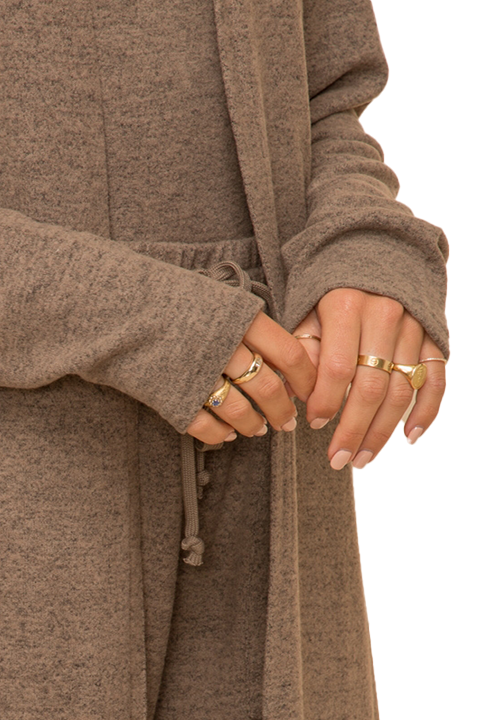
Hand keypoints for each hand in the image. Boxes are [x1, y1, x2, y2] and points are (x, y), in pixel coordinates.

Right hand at [184, 312, 316, 443]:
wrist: (121, 310)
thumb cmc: (174, 303)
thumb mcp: (219, 301)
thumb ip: (250, 325)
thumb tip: (286, 357)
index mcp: (240, 320)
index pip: (291, 354)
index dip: (306, 379)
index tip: (311, 392)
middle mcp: (224, 347)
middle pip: (269, 389)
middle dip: (283, 411)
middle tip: (288, 422)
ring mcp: (199, 374)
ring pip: (241, 412)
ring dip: (254, 425)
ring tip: (259, 430)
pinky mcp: (175, 397)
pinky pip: (206, 426)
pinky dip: (220, 434)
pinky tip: (228, 434)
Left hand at [293, 289, 446, 468]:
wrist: (373, 249)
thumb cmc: (329, 289)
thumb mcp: (305, 309)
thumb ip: (303, 350)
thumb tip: (297, 396)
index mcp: (346, 305)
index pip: (338, 368)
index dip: (325, 401)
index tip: (312, 424)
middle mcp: (385, 315)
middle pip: (372, 386)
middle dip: (353, 429)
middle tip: (338, 459)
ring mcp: (413, 325)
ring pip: (402, 389)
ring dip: (383, 430)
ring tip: (363, 457)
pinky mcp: (433, 335)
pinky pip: (436, 378)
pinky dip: (426, 410)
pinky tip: (409, 436)